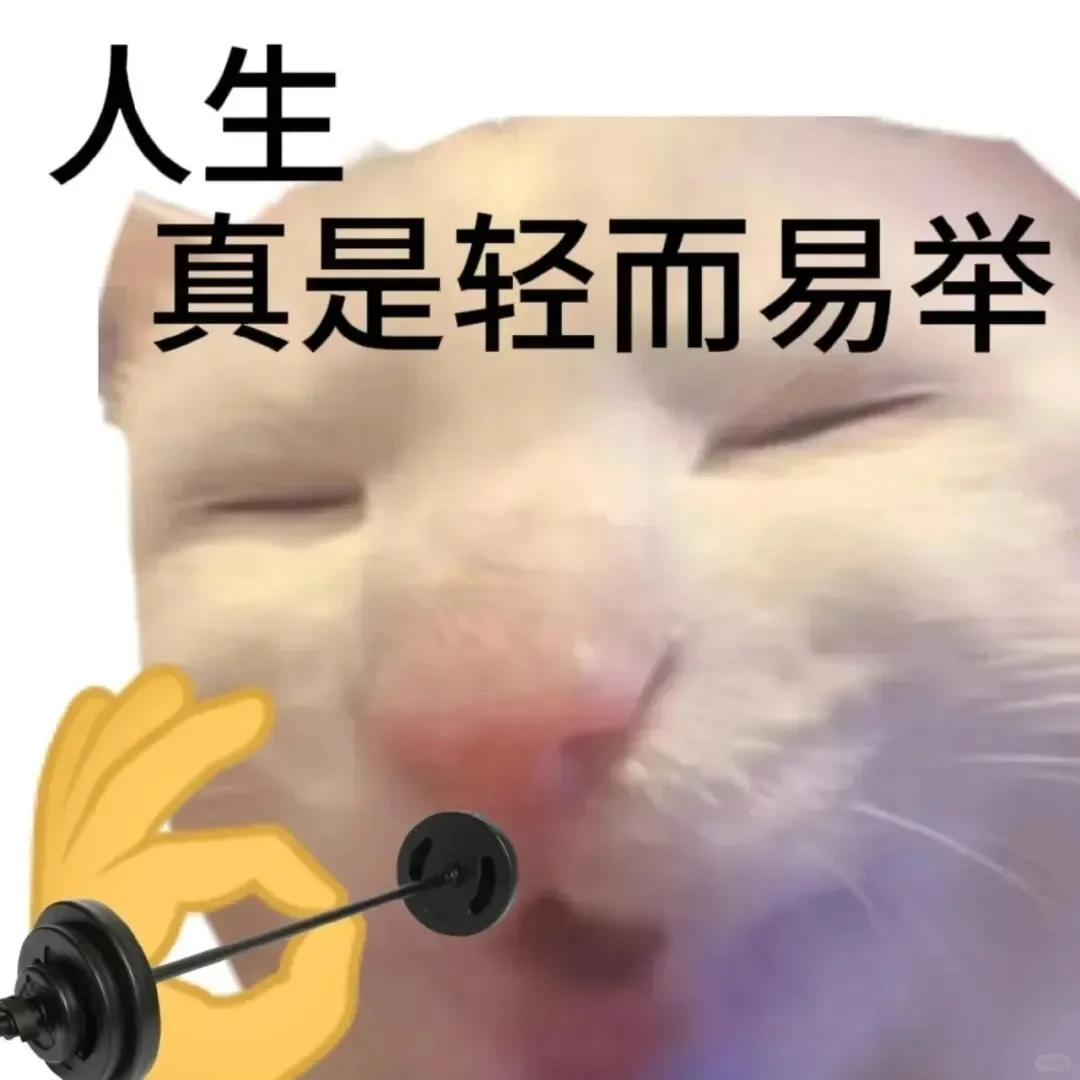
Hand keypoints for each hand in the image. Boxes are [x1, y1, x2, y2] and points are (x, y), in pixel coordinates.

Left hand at [31, 665, 364, 1079]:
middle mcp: (77, 909)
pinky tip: (97, 706)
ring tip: (169, 684)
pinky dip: (75, 748)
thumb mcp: (260, 1052)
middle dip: (193, 742)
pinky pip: (57, 801)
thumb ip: (310, 990)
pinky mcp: (63, 885)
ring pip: (85, 785)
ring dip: (129, 727)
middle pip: (127, 794)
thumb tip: (339, 919)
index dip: (281, 868)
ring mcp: (61, 893)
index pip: (206, 865)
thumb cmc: (186, 1074)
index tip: (328, 902)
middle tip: (252, 708)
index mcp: (120, 945)